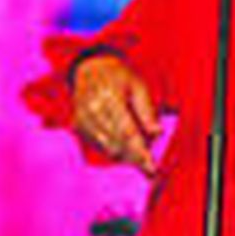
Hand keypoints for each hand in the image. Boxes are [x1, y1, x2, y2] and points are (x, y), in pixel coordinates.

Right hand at [71, 54, 160, 176]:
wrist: (90, 68)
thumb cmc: (119, 76)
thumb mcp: (139, 86)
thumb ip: (147, 111)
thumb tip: (157, 133)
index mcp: (110, 99)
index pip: (128, 132)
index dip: (140, 152)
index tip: (151, 167)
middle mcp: (93, 112)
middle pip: (116, 143)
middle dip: (134, 157)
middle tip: (149, 165)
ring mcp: (82, 120)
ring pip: (106, 147)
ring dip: (124, 156)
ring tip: (140, 156)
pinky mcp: (77, 126)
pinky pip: (97, 145)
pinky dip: (112, 150)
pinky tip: (124, 150)